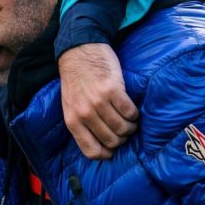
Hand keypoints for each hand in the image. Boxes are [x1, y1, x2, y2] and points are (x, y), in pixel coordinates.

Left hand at [58, 43, 137, 158]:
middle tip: (124, 129)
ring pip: (123, 128)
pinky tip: (131, 108)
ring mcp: (98, 102)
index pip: (91, 151)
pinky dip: (134, 113)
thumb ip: (81, 123)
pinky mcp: (112, 90)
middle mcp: (85, 113)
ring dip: (130, 126)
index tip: (113, 149)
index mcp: (72, 120)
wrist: (79, 50)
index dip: (106, 154)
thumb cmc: (76, 79)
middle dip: (121, 138)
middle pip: (112, 141)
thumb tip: (99, 145)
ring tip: (130, 119)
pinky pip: (130, 111)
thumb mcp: (70, 104)